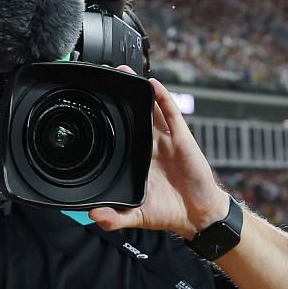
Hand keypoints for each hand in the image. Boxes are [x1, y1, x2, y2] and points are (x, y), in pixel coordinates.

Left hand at [88, 75, 227, 239]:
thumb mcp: (137, 216)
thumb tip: (93, 216)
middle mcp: (148, 147)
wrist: (198, 214)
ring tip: (123, 71)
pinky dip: (163, 98)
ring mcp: (165, 140)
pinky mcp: (181, 138)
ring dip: (139, 90)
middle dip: (120, 98)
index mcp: (135, 162)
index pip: (118, 137)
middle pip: (132, 116)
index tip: (89, 108)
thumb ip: (115, 218)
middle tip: (103, 79)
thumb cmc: (168, 213)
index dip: (106, 122)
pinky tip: (153, 84)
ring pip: (149, 109)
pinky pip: (171, 114)